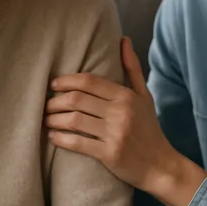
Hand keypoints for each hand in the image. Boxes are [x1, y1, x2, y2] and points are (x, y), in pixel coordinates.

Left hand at [45, 37, 206, 205]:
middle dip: (55, 101)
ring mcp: (115, 134)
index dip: (66, 80)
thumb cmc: (149, 128)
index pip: (88, 81)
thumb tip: (124, 40)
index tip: (54, 84)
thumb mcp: (144, 96)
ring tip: (47, 119)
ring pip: (74, 120)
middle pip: (77, 99)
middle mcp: (120, 112)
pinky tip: (53, 137)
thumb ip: (132, 68)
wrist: (160, 165)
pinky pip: (78, 143)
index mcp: (126, 96)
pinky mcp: (110, 154)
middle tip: (46, 104)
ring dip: (54, 119)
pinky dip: (61, 139)